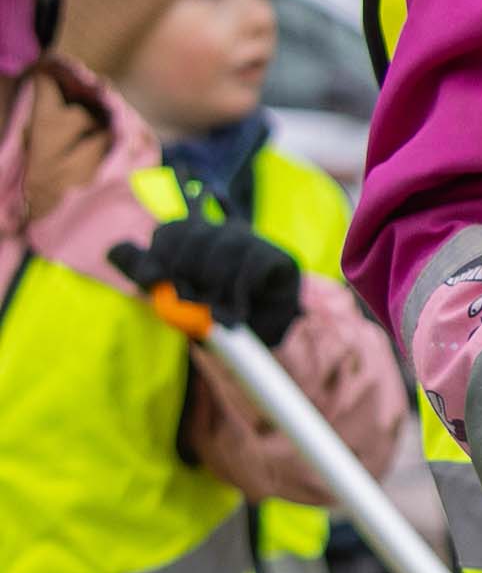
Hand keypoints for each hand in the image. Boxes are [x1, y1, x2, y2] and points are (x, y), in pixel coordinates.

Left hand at [113, 214, 306, 349]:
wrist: (257, 343)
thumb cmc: (212, 316)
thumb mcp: (171, 295)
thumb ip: (145, 271)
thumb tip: (111, 250)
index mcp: (197, 235)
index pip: (171, 230)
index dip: (159, 254)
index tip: (152, 280)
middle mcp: (224, 231)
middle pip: (194, 232)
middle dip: (184, 269)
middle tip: (189, 301)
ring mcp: (252, 241)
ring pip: (223, 244)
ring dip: (213, 284)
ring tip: (216, 312)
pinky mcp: (277, 257)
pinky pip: (251, 264)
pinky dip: (239, 289)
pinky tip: (236, 308)